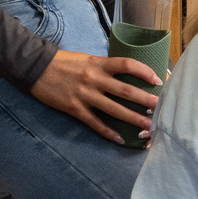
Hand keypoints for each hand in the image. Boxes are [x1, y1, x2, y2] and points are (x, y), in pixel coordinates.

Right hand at [29, 48, 162, 141]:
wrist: (34, 67)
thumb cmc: (63, 62)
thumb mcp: (87, 58)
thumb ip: (105, 67)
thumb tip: (126, 74)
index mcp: (99, 64)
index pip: (127, 65)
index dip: (144, 72)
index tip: (158, 80)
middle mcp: (94, 78)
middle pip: (126, 91)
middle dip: (147, 101)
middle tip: (163, 109)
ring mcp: (84, 95)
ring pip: (114, 110)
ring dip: (133, 119)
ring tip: (148, 127)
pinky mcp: (74, 108)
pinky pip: (95, 123)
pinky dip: (108, 132)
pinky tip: (120, 139)